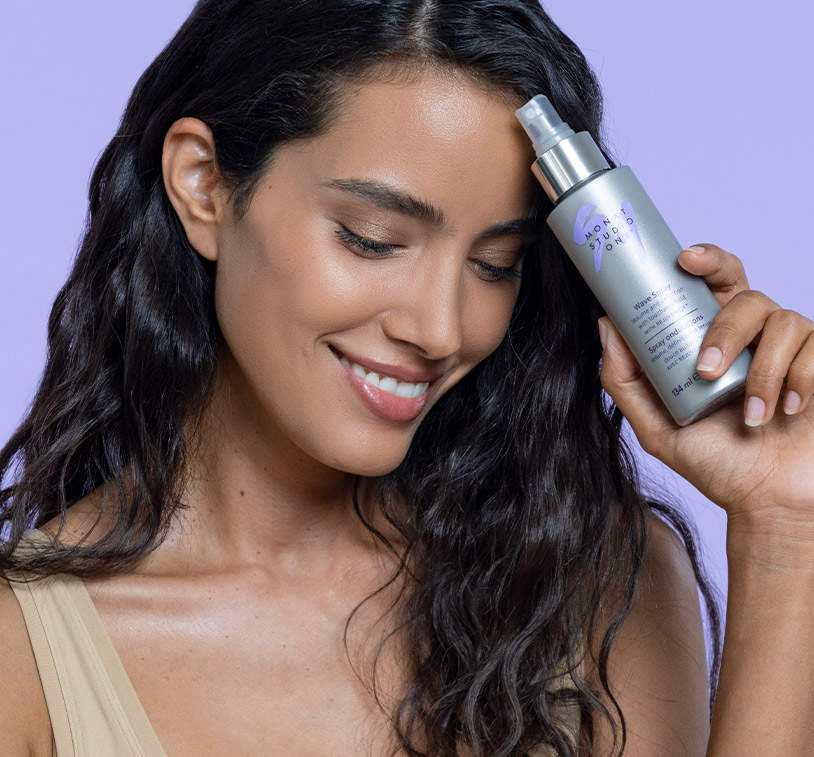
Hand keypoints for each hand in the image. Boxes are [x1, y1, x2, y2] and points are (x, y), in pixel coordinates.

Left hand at [599, 244, 813, 534]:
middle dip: (726, 327)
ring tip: (752, 417)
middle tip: (707, 370)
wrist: (768, 500)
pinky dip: (798, 380)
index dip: (704, 259)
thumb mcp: (656, 427)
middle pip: (746, 293)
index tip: (683, 260)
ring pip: (783, 322)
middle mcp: (753, 335)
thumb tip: (607, 326)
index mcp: (712, 339)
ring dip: (763, 373)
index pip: (711, 283)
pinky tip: (788, 411)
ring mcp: (792, 346)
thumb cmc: (716, 462)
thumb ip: (626, 381)